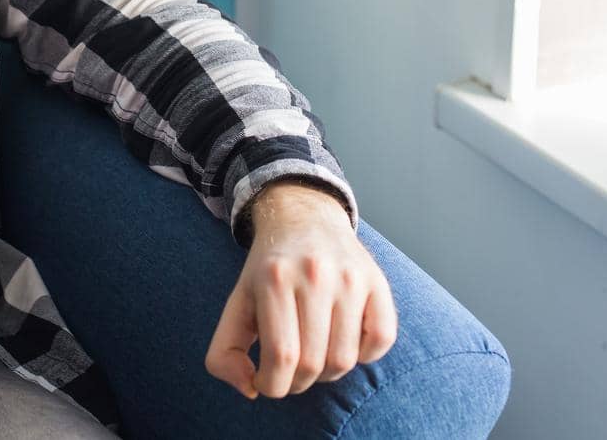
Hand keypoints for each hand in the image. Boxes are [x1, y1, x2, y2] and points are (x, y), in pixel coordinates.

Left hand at [205, 182, 396, 399]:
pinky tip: (345, 339)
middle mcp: (314, 274)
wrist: (304, 217)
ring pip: (346, 359)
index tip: (267, 381)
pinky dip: (365, 355)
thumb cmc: (269, 269)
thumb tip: (249, 389)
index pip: (280, 357)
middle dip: (298, 383)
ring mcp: (350, 277)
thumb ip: (225, 349)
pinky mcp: (377, 281)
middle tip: (290, 371)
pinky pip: (382, 340)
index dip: (272, 385)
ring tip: (314, 355)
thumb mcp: (237, 301)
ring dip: (328, 373)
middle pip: (313, 364)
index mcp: (273, 279)